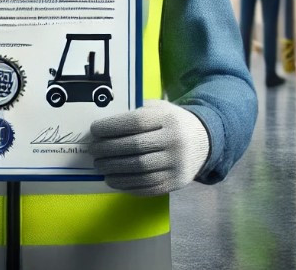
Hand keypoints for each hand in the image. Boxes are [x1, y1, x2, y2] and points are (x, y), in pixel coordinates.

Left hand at [90, 100, 209, 195]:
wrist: (203, 141)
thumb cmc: (172, 122)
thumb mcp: (159, 108)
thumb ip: (137, 112)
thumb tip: (106, 126)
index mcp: (168, 119)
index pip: (135, 123)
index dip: (111, 127)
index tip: (94, 130)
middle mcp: (174, 142)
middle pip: (135, 147)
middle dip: (108, 150)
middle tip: (92, 150)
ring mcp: (176, 165)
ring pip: (139, 170)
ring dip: (114, 170)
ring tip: (99, 166)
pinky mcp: (176, 183)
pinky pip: (148, 187)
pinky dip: (126, 185)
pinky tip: (113, 180)